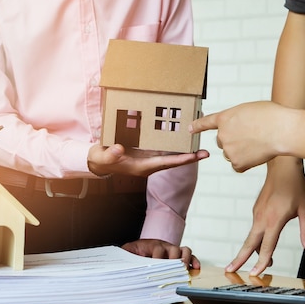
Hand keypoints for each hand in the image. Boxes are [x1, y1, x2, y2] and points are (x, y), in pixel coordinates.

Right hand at [88, 143, 208, 176]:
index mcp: (142, 167)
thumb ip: (111, 154)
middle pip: (173, 161)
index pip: (166, 164)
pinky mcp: (147, 152)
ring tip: (198, 142)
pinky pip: (164, 149)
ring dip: (184, 150)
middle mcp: (150, 164)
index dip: (181, 160)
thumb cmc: (101, 160)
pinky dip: (174, 143)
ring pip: (171, 155)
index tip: (194, 156)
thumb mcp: (103, 157)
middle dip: (189, 157)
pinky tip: (182, 136)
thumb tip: (120, 149)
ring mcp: (149, 158)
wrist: (99, 161)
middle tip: (206, 152)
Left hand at [122, 239, 200, 268]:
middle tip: (175, 271)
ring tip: (186, 270)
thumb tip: (124, 266)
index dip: (158, 259)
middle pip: (174, 250)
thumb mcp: (127, 253)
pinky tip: (196, 268)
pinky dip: (194, 261)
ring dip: (186, 259)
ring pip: (184, 250)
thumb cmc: (133, 253)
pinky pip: (190, 256)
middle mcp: (165, 246)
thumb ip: (127, 257)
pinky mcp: (179, 256)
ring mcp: (173, 250)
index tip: (157, 267)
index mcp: (152, 245)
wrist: (138, 248)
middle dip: (175, 260)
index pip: (158, 250)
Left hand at [188, 101, 290, 171]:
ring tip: (258, 144)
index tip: (190, 129)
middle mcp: (222, 135)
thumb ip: (237, 119)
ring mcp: (228, 150)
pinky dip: (246, 163)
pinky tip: (257, 155)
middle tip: (251, 137)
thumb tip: (238, 129)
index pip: (206, 123)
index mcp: (225, 118)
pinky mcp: (237, 163)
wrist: (281, 130)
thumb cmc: (271, 117)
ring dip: (241, 151)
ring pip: (231, 154)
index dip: (197, 126)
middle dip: (233, 140)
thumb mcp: (248, 109)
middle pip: (222, 141)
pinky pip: (238, 166)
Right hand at [225, 157, 304, 275]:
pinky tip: (265, 242)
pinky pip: (255, 228)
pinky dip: (256, 239)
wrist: (283, 166)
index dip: (262, 262)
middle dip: (239, 259)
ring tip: (260, 263)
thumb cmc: (296, 186)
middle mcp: (262, 218)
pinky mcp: (256, 209)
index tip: (255, 273)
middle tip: (229, 271)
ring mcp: (257, 213)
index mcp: (274, 220)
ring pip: (251, 237)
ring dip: (252, 250)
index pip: (266, 246)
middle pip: (248, 244)